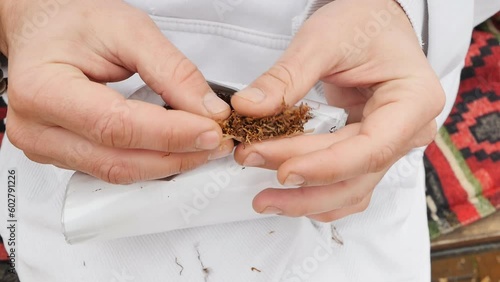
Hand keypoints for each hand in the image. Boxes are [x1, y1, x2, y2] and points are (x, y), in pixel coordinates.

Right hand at [0, 0, 232, 183]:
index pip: (116, 126)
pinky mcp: (63, 157)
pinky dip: (150, 162)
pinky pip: (112, 170)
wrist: (45, 31)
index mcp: (43, 88)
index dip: (170, 133)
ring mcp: (46, 148)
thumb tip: (207, 109)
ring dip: (168, 163)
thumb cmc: (74, 24)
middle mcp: (36, 127)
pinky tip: (174, 149)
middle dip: (177, 154)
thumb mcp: (128, 30)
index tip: (210, 129)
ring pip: (117, 172)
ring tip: (201, 146)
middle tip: (215, 140)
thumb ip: (172, 70)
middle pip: (119, 160)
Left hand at [231, 0, 444, 220]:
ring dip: (306, 199)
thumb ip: (286, 77)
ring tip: (264, 198)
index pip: (371, 148)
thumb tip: (248, 108)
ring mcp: (388, 145)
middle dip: (301, 178)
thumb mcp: (323, 40)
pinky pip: (346, 185)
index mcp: (413, 101)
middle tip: (252, 161)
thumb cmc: (361, 22)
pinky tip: (286, 197)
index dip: (326, 166)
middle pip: (355, 173)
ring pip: (350, 189)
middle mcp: (408, 131)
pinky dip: (316, 195)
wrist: (372, 22)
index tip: (284, 170)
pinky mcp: (367, 151)